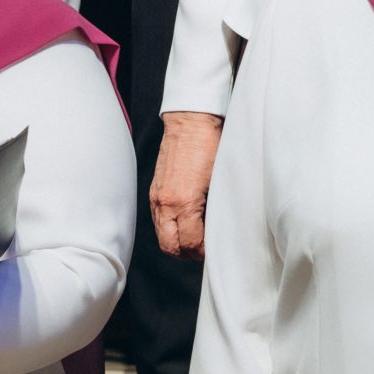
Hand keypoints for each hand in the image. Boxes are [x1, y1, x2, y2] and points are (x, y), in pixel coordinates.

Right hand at [150, 111, 223, 259]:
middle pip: (171, 247)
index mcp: (184, 202)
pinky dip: (170, 228)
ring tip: (197, 239)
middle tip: (205, 250)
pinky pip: (158, 220)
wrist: (190, 120)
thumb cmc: (210, 145)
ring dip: (178, 242)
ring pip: (162, 236)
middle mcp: (165, 202)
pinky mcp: (154, 190)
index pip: (191, 243)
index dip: (204, 252)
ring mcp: (157, 196)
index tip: (215, 249)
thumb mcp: (219, 180)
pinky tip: (185, 223)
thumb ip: (215, 209)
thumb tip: (218, 229)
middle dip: (188, 253)